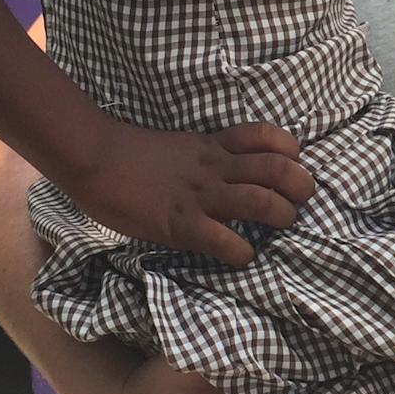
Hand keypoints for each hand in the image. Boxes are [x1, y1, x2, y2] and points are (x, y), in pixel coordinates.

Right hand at [66, 119, 314, 265]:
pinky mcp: (182, 224)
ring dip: (282, 216)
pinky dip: (243, 253)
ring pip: (261, 202)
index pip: (266, 136)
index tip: (292, 164)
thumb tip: (228, 173)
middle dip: (301, 186)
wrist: (93, 158)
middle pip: (277, 169)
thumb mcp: (180, 146)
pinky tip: (244, 257)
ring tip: (283, 225)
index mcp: (213, 146)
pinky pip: (225, 240)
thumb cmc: (130, 154)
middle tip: (301, 201)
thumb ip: (206, 157)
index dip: (289, 150)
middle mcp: (215, 168)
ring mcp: (201, 196)